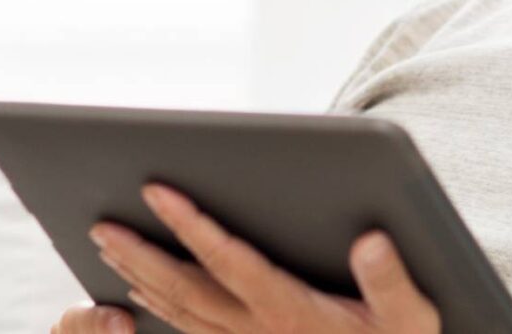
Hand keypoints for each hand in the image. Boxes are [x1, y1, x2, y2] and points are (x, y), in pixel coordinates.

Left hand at [51, 182, 440, 333]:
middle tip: (100, 224)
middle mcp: (261, 330)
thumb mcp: (412, 317)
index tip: (158, 192)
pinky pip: (190, 328)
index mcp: (293, 312)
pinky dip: (159, 305)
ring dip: (139, 276)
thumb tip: (372, 242)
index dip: (192, 225)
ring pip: (181, 309)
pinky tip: (139, 289)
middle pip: (187, 288)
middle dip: (141, 253)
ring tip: (106, 246)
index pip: (231, 261)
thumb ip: (391, 282)